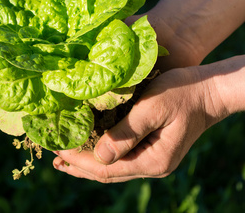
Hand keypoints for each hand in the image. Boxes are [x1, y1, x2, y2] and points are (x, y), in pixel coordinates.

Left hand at [52, 65, 221, 182]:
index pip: (106, 168)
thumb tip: (99, 156)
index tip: (57, 147)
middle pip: (107, 172)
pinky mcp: (150, 146)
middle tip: (54, 158)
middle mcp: (151, 165)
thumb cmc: (182, 93)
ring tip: (65, 158)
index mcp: (152, 160)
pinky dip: (101, 152)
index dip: (78, 159)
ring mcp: (151, 157)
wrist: (208, 90)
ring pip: (112, 166)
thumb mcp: (153, 109)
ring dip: (87, 161)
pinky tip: (90, 146)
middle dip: (78, 165)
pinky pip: (121, 155)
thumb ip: (127, 134)